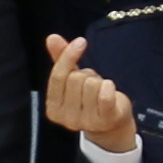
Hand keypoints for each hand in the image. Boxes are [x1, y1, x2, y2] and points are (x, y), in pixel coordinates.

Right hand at [39, 35, 138, 151]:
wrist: (111, 124)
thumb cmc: (89, 99)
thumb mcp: (72, 80)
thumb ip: (60, 59)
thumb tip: (51, 37)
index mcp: (53, 108)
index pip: (57, 76)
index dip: (68, 56)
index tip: (81, 41)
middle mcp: (66, 118)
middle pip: (75, 79)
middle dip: (87, 75)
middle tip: (93, 84)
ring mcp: (85, 122)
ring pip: (91, 84)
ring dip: (99, 82)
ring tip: (101, 92)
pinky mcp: (105, 120)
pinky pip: (105, 95)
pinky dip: (109, 87)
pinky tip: (110, 91)